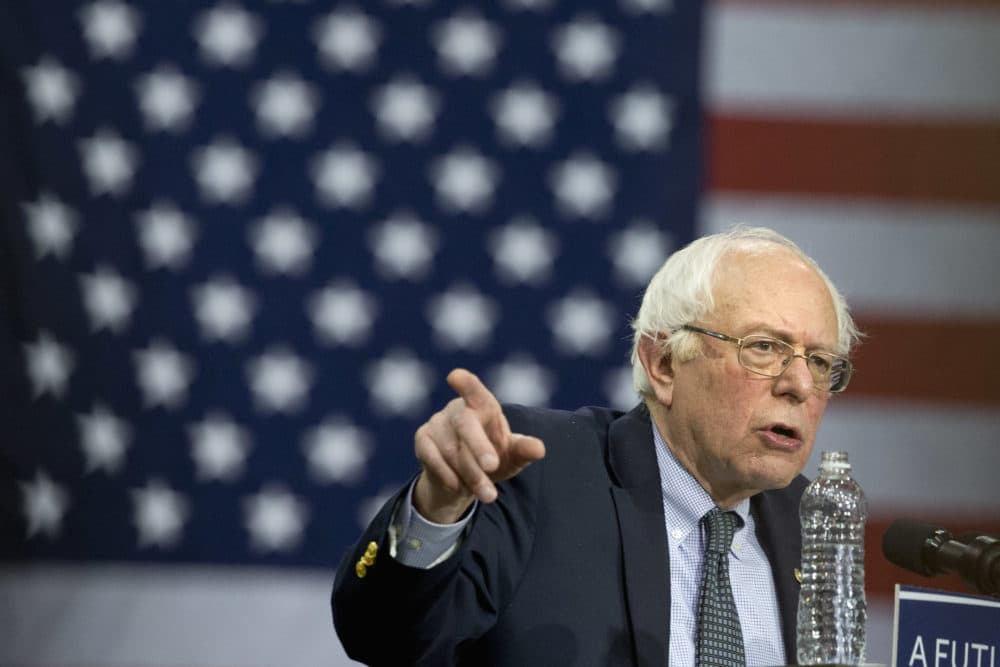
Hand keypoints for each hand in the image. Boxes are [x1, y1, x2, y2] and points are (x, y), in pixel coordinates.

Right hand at [413, 369, 545, 523]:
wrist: (462, 481)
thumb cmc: (492, 459)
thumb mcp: (512, 457)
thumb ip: (524, 450)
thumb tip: (539, 449)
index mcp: (483, 406)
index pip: (475, 391)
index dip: (466, 384)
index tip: (455, 376)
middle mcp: (458, 410)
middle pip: (466, 424)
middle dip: (479, 447)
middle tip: (493, 467)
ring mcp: (437, 422)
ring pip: (452, 450)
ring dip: (471, 474)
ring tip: (488, 495)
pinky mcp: (423, 439)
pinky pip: (433, 458)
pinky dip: (447, 474)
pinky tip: (459, 487)